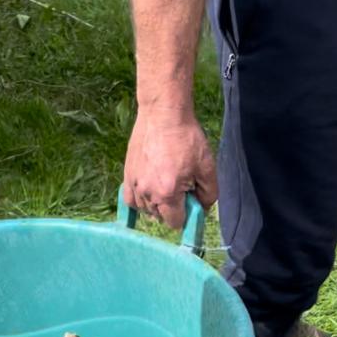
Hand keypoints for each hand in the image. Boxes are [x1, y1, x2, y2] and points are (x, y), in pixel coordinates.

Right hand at [124, 108, 217, 230]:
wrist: (163, 114)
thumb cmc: (187, 138)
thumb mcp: (207, 167)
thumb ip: (208, 194)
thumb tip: (202, 209)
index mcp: (168, 193)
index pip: (175, 223)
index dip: (186, 216)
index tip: (191, 203)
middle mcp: (147, 193)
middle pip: (160, 218)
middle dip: (173, 209)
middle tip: (181, 189)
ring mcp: (134, 184)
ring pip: (146, 210)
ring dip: (157, 205)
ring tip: (166, 185)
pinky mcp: (127, 175)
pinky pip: (131, 200)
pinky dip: (141, 201)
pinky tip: (149, 192)